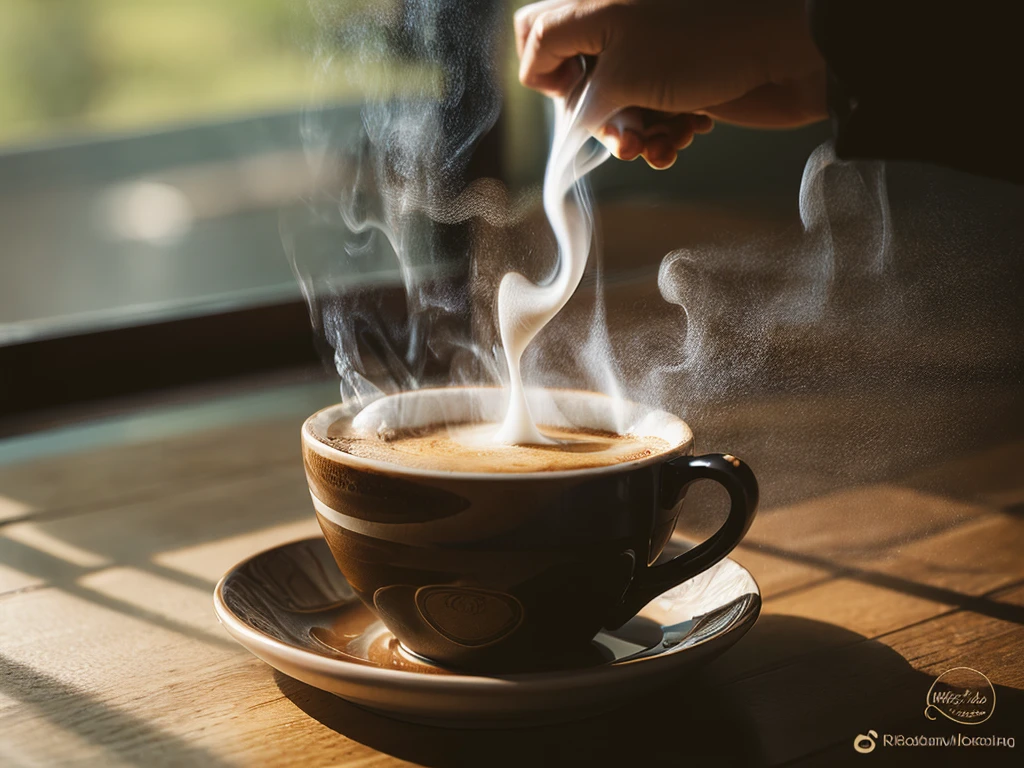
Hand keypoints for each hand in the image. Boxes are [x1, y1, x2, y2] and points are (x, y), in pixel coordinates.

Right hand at [514, 0, 827, 168]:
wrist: (789, 50)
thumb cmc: (702, 45)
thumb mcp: (620, 69)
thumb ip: (576, 95)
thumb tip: (565, 115)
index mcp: (596, 7)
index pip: (536, 35)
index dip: (544, 75)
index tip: (573, 100)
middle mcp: (620, 26)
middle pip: (576, 80)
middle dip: (598, 119)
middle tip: (625, 137)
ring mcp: (652, 54)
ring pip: (616, 106)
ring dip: (635, 134)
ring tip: (661, 142)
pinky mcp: (681, 79)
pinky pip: (652, 115)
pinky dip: (663, 132)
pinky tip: (683, 137)